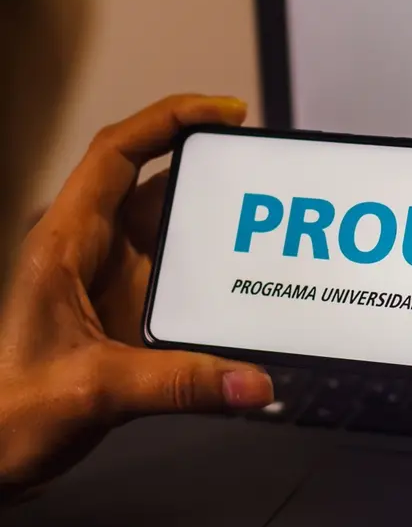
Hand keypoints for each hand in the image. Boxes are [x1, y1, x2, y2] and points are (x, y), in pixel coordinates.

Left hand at [0, 95, 273, 499]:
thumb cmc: (10, 413)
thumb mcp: (95, 391)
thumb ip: (181, 384)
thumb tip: (255, 381)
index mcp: (66, 243)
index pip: (118, 152)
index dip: (172, 119)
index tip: (227, 112)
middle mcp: (92, 250)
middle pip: (156, 182)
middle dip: (209, 165)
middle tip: (262, 163)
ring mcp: (114, 278)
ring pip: (172, 225)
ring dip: (217, 218)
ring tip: (270, 217)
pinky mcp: (131, 308)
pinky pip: (182, 270)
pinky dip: (218, 266)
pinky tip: (249, 279)